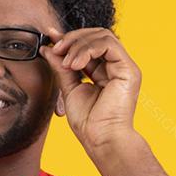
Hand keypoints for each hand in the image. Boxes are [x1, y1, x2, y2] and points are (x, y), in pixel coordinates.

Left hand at [39, 27, 141, 150]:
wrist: (101, 140)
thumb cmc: (88, 122)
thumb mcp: (69, 88)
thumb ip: (61, 67)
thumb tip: (47, 48)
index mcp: (105, 71)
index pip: (89, 45)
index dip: (69, 38)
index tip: (49, 36)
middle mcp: (117, 67)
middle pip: (96, 35)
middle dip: (73, 38)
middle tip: (55, 47)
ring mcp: (124, 67)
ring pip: (102, 36)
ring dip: (78, 45)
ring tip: (66, 62)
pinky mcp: (128, 70)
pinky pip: (108, 44)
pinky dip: (87, 49)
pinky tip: (74, 65)